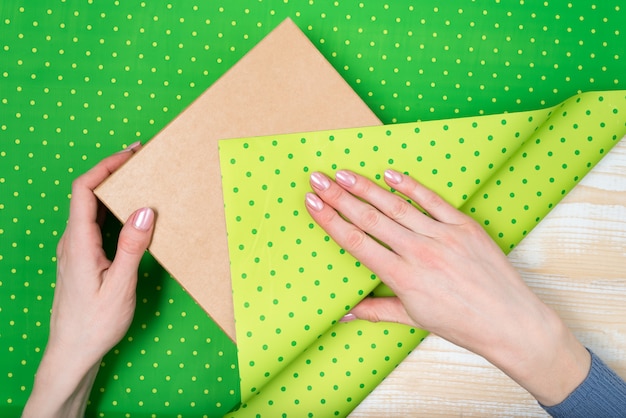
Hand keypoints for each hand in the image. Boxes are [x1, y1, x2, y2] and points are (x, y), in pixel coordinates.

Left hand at [23, 143, 154, 417]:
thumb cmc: (95, 324)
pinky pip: (95, 224)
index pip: (85, 190)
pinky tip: (132, 215)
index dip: (106, 165)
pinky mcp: (81, 258)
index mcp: (78, 243)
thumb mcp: (120, 287)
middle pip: (87, 194)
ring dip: (115, 191)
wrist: (72, 352)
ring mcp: (75, 249)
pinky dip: (114, 210)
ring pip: (91, 208)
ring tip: (142, 182)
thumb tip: (144, 211)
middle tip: (144, 162)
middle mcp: (72, 240)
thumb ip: (132, 248)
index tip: (132, 153)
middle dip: (114, 172)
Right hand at [305, 169, 589, 406]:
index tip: (312, 203)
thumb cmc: (461, 324)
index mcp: (402, 278)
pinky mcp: (464, 226)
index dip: (330, 220)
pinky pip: (432, 200)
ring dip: (366, 188)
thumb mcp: (414, 319)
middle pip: (370, 218)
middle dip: (339, 196)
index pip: (357, 242)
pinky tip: (389, 174)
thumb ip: (376, 310)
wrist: (510, 322)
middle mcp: (419, 253)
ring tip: (343, 173)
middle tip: (318, 178)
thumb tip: (344, 313)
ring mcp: (443, 236)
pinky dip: (410, 186)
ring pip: (396, 206)